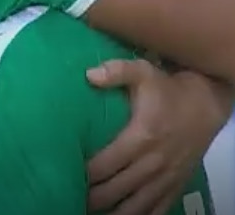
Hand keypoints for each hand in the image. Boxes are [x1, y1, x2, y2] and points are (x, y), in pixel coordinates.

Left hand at [85, 59, 231, 214]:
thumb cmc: (167, 88)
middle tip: (70, 197)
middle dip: (93, 198)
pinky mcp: (177, 183)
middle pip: (117, 189)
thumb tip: (89, 75)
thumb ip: (116, 71)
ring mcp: (167, 176)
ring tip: (89, 214)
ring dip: (114, 212)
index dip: (85, 174)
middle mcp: (154, 162)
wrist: (207, 103)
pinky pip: (159, 208)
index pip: (106, 164)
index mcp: (142, 137)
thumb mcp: (142, 72)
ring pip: (137, 205)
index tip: (65, 175)